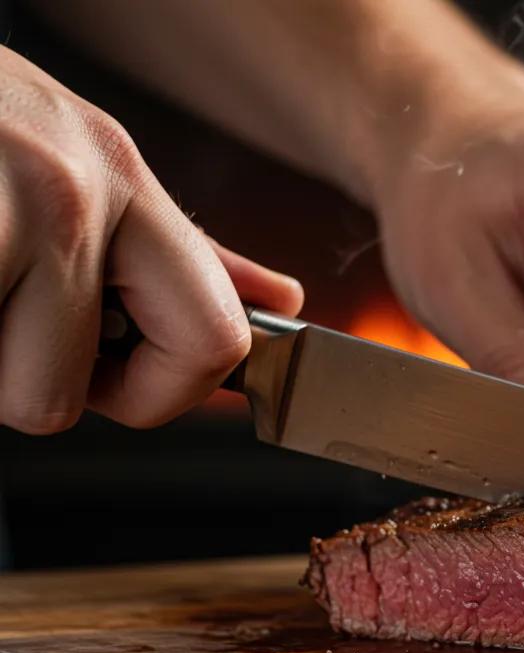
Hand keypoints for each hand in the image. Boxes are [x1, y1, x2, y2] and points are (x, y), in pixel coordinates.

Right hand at [0, 46, 302, 434]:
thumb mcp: (84, 165)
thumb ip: (181, 252)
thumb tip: (278, 302)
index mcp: (124, 182)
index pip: (215, 341)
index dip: (164, 391)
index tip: (115, 376)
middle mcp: (71, 194)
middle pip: (68, 397)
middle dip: (31, 388)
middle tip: (0, 316)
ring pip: (0, 392)